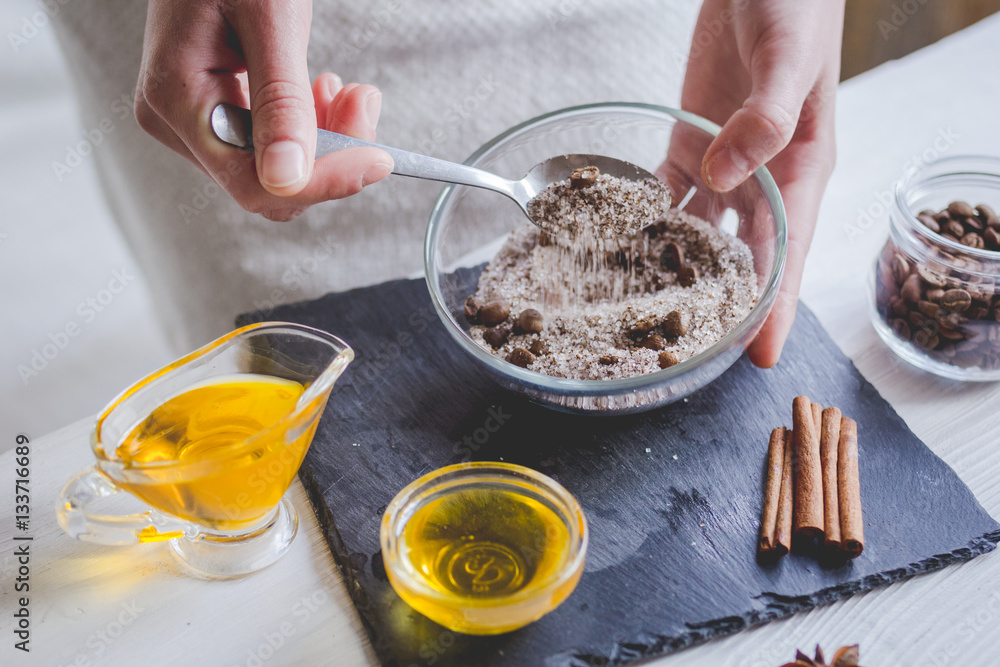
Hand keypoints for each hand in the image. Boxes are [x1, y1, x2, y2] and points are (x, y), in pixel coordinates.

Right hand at [134, 0, 392, 220]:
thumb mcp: (268, 18)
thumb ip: (280, 100)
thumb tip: (287, 179)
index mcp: (175, 99)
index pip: (253, 183)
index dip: (322, 182)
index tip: (376, 160)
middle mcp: (176, 120)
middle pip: (267, 183)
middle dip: (330, 157)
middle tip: (365, 106)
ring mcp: (193, 118)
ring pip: (276, 168)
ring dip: (327, 140)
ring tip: (353, 95)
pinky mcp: (216, 108)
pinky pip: (271, 143)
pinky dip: (311, 127)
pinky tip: (327, 94)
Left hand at [681, 0, 843, 366]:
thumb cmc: (795, 9)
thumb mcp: (789, 60)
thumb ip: (764, 118)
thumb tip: (724, 177)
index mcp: (801, 169)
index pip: (789, 252)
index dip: (774, 306)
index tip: (758, 354)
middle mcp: (763, 179)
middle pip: (745, 258)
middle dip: (723, 305)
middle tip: (693, 352)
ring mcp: (724, 164)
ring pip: (702, 233)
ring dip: (678, 270)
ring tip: (648, 314)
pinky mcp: (690, 143)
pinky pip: (668, 192)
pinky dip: (648, 219)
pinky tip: (623, 247)